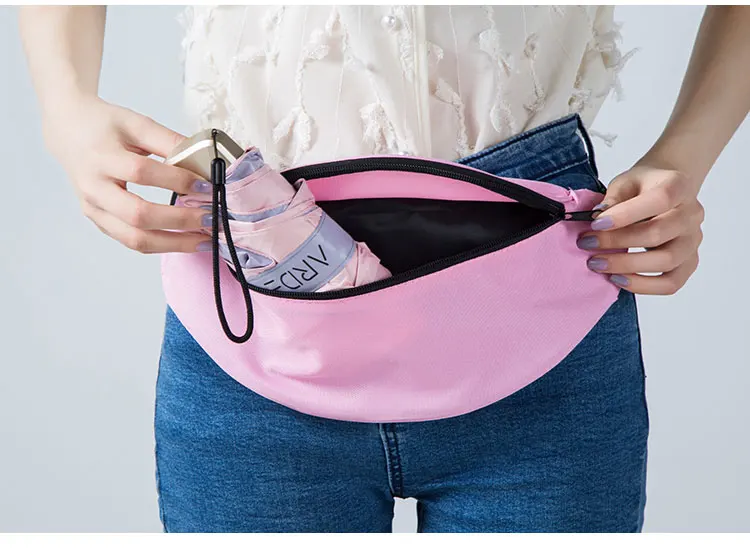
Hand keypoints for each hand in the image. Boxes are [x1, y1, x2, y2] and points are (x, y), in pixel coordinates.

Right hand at [43, 95, 211, 252]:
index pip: (142, 173)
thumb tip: (205, 162)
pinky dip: (161, 244)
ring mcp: (93, 209)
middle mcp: (93, 188)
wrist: (68, 132)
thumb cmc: (105, 126)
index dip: (177, 180)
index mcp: (101, 157)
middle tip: (212, 219)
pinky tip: (185, 240)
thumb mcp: (137, 123)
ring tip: (204, 240)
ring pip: (134, 238)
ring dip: (174, 243)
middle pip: (138, 215)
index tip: (208, 185)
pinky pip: (131, 241)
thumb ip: (169, 141)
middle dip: (180, 220)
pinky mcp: (98, 221)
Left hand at [576, 162, 704, 294]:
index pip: (659, 200)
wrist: (667, 191)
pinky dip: (643, 286)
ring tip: (597, 264)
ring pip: (666, 261)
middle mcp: (692, 214)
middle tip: (587, 244)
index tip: (595, 224)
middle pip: (658, 233)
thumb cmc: (643, 186)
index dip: (625, 215)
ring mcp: (693, 241)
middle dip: (617, 242)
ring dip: (626, 266)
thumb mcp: (625, 182)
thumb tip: (597, 217)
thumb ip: (613, 198)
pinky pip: (671, 283)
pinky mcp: (690, 262)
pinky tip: (618, 279)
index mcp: (678, 186)